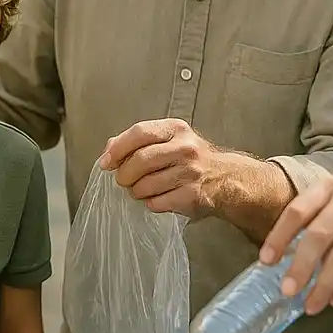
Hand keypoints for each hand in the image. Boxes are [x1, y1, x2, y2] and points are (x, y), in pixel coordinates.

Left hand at [99, 118, 236, 218]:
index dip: (118, 148)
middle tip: (123, 181)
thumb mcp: (168, 140)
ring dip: (137, 192)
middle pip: (140, 160)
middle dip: (125, 175)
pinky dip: (151, 203)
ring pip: (146, 185)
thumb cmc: (190, 159)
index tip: (106, 162)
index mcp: (175, 129)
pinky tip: (158, 198)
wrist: (226, 178)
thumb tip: (109, 150)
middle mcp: (185, 147)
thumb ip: (138, 141)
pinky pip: (157, 202)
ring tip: (142, 190)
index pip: (139, 132)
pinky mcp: (192, 195)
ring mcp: (190, 172)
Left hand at [260, 176, 332, 314]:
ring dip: (325, 285)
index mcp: (328, 187)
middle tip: (287, 291)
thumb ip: (312, 221)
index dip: (279, 236)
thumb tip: (281, 260)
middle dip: (301, 267)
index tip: (266, 261)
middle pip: (319, 236)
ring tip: (310, 306)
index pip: (298, 211)